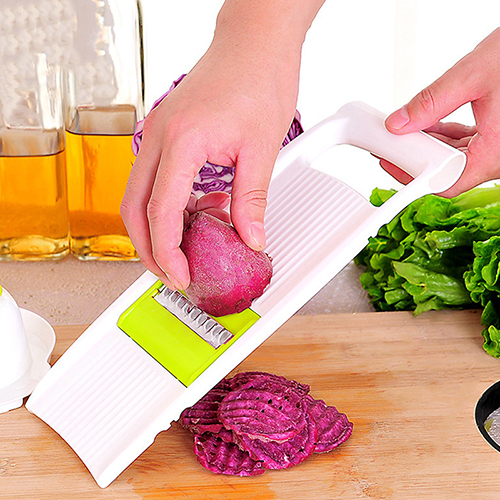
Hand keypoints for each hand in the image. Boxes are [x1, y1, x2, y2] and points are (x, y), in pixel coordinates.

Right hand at [121, 0, 323, 289]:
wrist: (255, 44)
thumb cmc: (258, 79)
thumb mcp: (261, 150)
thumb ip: (251, 201)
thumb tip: (250, 239)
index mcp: (181, 141)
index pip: (161, 212)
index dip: (168, 252)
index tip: (181, 276)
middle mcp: (159, 137)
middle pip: (133, 208)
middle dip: (148, 248)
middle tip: (171, 274)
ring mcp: (158, 134)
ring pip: (139, 196)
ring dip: (156, 228)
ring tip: (184, 250)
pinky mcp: (166, 134)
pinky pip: (155, 179)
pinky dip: (168, 205)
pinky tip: (196, 213)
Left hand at [384, 27, 499, 196]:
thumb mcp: (472, 76)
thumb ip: (432, 102)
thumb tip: (399, 122)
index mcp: (495, 152)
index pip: (446, 182)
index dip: (413, 176)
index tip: (392, 164)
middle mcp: (499, 156)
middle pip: (448, 171)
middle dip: (416, 157)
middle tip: (391, 145)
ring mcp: (499, 147)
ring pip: (456, 157)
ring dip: (429, 145)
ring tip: (404, 132)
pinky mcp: (499, 136)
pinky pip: (467, 144)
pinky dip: (445, 136)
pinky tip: (427, 125)